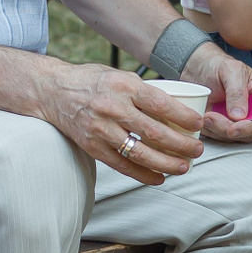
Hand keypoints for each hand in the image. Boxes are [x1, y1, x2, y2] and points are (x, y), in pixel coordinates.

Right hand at [38, 61, 206, 184]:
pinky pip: (122, 165)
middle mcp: (113, 107)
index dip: (184, 117)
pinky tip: (159, 178)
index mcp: (124, 86)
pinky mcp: (92, 146)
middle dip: (182, 145)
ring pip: (141, 153)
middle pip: (155, 133)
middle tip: (197, 150)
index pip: (161, 104)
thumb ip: (142, 90)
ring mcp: (101, 129)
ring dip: (167, 164)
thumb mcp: (118, 74)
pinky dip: (143, 174)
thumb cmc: (91, 81)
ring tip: (184, 167)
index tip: (199, 124)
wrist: (52, 91)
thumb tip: (176, 106)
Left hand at [182, 41, 251, 141]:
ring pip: (236, 137)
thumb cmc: (218, 66)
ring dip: (218, 130)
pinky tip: (203, 117)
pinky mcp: (223, 128)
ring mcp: (240, 122)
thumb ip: (237, 91)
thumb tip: (240, 115)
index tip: (239, 123)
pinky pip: (220, 138)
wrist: (197, 70)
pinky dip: (211, 131)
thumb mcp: (230, 71)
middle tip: (213, 118)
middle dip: (232, 129)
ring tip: (206, 114)